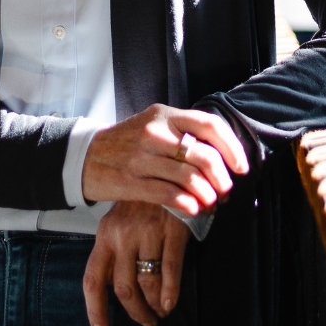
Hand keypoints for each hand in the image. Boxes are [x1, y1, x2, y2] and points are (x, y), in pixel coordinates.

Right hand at [81, 104, 249, 215]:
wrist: (83, 156)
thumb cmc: (126, 143)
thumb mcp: (152, 125)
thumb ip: (182, 133)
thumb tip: (221, 153)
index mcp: (164, 115)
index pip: (209, 125)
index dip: (231, 147)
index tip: (242, 167)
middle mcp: (154, 132)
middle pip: (203, 154)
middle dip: (221, 177)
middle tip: (226, 190)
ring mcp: (141, 157)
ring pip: (188, 177)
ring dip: (207, 194)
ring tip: (211, 202)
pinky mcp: (130, 181)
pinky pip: (167, 194)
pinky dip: (186, 205)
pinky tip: (193, 210)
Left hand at [83, 201, 188, 325]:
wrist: (167, 171)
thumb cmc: (141, 204)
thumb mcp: (119, 224)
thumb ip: (114, 254)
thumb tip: (115, 290)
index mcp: (104, 236)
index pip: (93, 279)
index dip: (96, 309)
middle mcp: (122, 236)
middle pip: (124, 288)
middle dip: (135, 312)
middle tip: (147, 321)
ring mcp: (148, 232)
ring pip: (147, 282)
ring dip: (155, 304)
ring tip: (161, 311)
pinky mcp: (172, 229)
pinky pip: (170, 268)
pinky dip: (171, 292)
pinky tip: (170, 303)